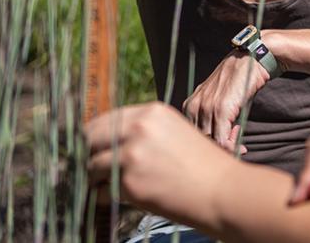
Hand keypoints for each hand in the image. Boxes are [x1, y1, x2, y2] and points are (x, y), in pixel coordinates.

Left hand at [86, 102, 233, 224]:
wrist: (221, 190)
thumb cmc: (202, 165)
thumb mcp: (174, 132)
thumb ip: (143, 130)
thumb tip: (112, 141)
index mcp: (151, 112)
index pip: (105, 119)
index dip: (94, 135)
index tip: (90, 147)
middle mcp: (138, 128)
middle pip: (90, 137)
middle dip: (87, 154)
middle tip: (90, 168)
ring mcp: (132, 154)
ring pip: (91, 165)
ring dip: (95, 178)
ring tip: (111, 185)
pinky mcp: (129, 182)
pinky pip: (101, 191)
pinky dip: (105, 197)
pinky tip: (124, 197)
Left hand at [183, 51, 268, 151]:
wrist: (249, 60)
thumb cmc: (237, 83)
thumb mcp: (219, 101)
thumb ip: (213, 121)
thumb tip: (220, 145)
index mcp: (190, 106)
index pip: (192, 136)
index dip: (208, 147)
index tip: (223, 149)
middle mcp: (193, 107)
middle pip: (200, 141)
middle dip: (218, 150)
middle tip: (235, 150)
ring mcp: (206, 108)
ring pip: (211, 143)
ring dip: (227, 149)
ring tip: (240, 146)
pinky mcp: (220, 110)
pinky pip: (222, 139)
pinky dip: (232, 146)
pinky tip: (241, 143)